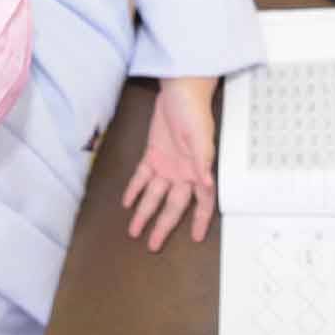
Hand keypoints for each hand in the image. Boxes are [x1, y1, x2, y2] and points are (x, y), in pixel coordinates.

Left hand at [123, 77, 217, 251]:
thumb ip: (202, 160)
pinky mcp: (153, 153)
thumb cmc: (194, 109)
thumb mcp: (200, 135)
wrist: (179, 89)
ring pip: (155, 195)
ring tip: (135, 230)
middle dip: (163, 225)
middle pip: (173, 204)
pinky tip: (128, 202)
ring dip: (145, 212)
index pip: (202, 201)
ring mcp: (167, 164)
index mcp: (198, 169)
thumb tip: (206, 182)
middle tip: (153, 245)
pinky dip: (135, 189)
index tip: (195, 237)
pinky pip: (142, 176)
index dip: (200, 220)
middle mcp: (183, 171)